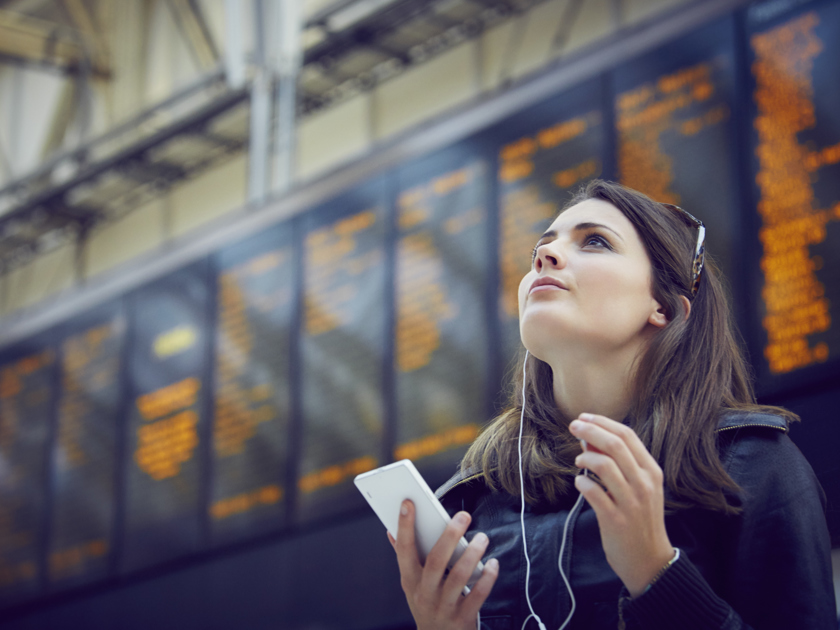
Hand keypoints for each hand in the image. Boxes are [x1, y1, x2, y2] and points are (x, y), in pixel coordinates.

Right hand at [388, 500, 498, 629]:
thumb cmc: (426, 604)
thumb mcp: (411, 585)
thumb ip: (405, 558)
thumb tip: (390, 531)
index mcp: (409, 581)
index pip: (403, 550)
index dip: (404, 526)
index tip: (408, 503)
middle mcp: (424, 593)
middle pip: (435, 561)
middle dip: (449, 536)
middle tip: (464, 515)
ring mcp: (443, 607)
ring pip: (458, 577)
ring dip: (472, 554)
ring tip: (483, 537)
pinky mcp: (462, 618)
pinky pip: (477, 595)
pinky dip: (487, 578)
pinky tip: (493, 564)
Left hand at [569, 413, 674, 597]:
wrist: (650, 561)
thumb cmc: (640, 519)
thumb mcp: (638, 488)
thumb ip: (618, 463)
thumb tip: (589, 437)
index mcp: (652, 472)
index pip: (628, 435)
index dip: (603, 422)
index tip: (584, 417)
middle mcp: (644, 484)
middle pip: (615, 445)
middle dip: (590, 430)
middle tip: (572, 426)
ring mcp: (631, 502)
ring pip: (604, 465)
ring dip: (585, 456)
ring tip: (578, 460)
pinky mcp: (615, 520)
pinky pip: (593, 492)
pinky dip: (582, 483)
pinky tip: (579, 482)